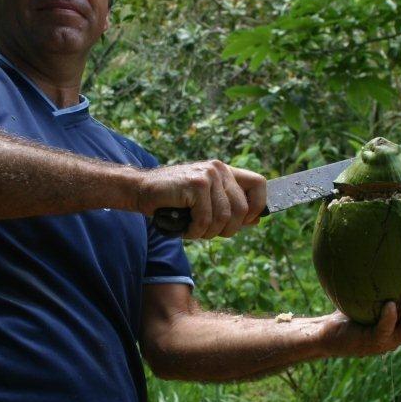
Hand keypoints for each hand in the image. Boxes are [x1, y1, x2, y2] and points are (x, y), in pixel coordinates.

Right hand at [136, 160, 265, 238]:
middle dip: (228, 229)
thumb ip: (230, 207)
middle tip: (209, 232)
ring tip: (194, 230)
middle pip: (242, 208)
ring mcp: (208, 175)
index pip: (259, 184)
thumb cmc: (173, 200)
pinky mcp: (196, 185)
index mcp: (225, 170)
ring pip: (224, 218)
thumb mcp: (206, 202)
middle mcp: (219, 169)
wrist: (141, 190)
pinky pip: (206, 220)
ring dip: (208, 232)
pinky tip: (186, 229)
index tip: (246, 222)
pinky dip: (195, 231)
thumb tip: (257, 220)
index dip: (257, 206)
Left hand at [317, 277, 400, 357]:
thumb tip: (388, 245)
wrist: (326, 337)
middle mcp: (400, 334)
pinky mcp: (370, 343)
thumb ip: (381, 279)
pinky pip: (382, 330)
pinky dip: (388, 319)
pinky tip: (391, 306)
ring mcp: (387, 341)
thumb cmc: (347, 312)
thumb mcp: (367, 294)